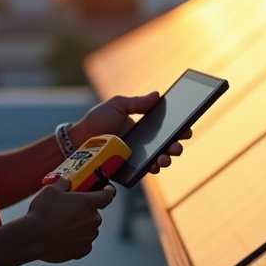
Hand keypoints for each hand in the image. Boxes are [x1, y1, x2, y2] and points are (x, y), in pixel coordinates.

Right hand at [24, 179, 114, 262]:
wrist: (32, 238)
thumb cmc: (42, 212)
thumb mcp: (51, 189)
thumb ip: (64, 183)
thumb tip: (67, 182)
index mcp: (88, 203)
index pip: (108, 195)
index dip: (108, 191)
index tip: (106, 189)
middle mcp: (92, 220)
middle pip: (95, 213)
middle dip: (85, 211)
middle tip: (70, 210)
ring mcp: (88, 237)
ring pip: (89, 229)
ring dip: (81, 226)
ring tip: (63, 225)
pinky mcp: (81, 251)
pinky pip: (84, 244)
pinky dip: (78, 241)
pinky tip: (66, 238)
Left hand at [70, 92, 190, 174]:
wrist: (79, 139)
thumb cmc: (97, 121)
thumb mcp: (117, 105)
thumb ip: (137, 102)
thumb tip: (157, 94)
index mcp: (143, 127)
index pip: (166, 128)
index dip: (178, 128)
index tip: (186, 127)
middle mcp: (143, 143)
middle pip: (166, 145)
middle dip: (177, 144)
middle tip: (179, 142)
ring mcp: (137, 157)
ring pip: (159, 159)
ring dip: (168, 158)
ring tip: (167, 155)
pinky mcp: (129, 169)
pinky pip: (145, 170)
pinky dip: (153, 168)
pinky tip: (156, 165)